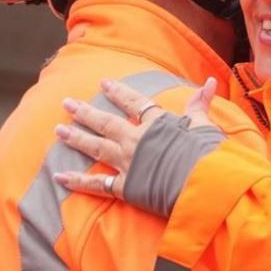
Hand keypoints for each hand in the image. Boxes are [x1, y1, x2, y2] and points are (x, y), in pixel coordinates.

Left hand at [54, 78, 216, 200]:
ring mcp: (129, 163)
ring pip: (96, 148)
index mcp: (157, 124)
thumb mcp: (205, 125)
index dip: (118, 93)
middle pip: (106, 123)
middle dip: (85, 112)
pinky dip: (78, 181)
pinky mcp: (126, 187)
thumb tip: (212, 83)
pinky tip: (59, 176)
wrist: (205, 183)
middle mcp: (137, 140)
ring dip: (76, 138)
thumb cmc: (209, 154)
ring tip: (58, 130)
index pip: (134, 103)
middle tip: (66, 103)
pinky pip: (97, 185)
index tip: (103, 83)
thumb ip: (200, 105)